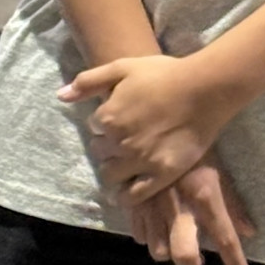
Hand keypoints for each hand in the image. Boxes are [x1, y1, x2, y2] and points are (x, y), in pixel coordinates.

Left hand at [60, 53, 234, 204]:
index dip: (105, 123)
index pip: (94, 127)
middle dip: (107, 147)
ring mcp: (140, 160)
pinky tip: (123, 194)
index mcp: (108, 116)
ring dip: (113, 171)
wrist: (204, 89)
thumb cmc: (164, 73)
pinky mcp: (162, 174)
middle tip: (123, 142)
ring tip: (122, 167)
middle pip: (100, 151)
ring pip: (111, 175)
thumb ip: (89, 81)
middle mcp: (120, 141)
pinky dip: (125, 196)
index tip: (118, 120)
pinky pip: (134, 195)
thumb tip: (60, 96)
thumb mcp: (122, 67)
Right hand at [131, 156, 254, 264]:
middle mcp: (178, 207)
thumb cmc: (194, 145)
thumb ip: (232, 204)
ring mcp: (152, 206)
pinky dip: (148, 234)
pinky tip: (154, 223)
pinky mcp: (131, 201)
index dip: (235, 264)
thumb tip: (249, 231)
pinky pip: (138, 234)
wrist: (153, 123)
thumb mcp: (217, 171)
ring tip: (173, 237)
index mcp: (204, 197)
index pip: (225, 238)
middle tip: (196, 261)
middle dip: (190, 264)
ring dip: (167, 248)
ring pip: (158, 250)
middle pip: (184, 255)